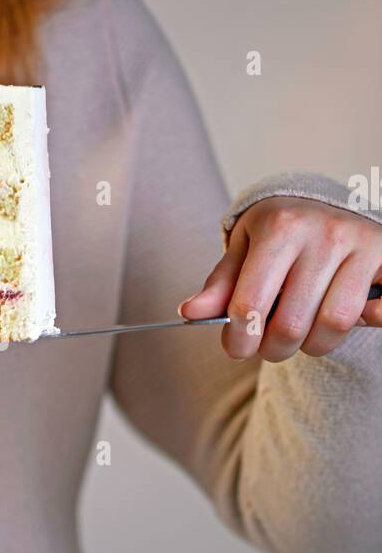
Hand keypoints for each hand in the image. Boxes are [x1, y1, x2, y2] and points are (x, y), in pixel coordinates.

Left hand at [177, 196, 381, 361]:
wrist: (325, 203)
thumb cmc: (279, 231)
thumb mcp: (244, 248)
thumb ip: (220, 284)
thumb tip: (190, 312)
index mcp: (280, 227)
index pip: (250, 305)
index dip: (238, 340)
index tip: (237, 349)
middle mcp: (323, 232)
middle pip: (291, 324)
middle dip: (273, 349)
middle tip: (268, 347)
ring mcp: (360, 244)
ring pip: (333, 325)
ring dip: (312, 345)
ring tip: (301, 335)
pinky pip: (378, 313)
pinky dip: (366, 323)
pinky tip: (347, 316)